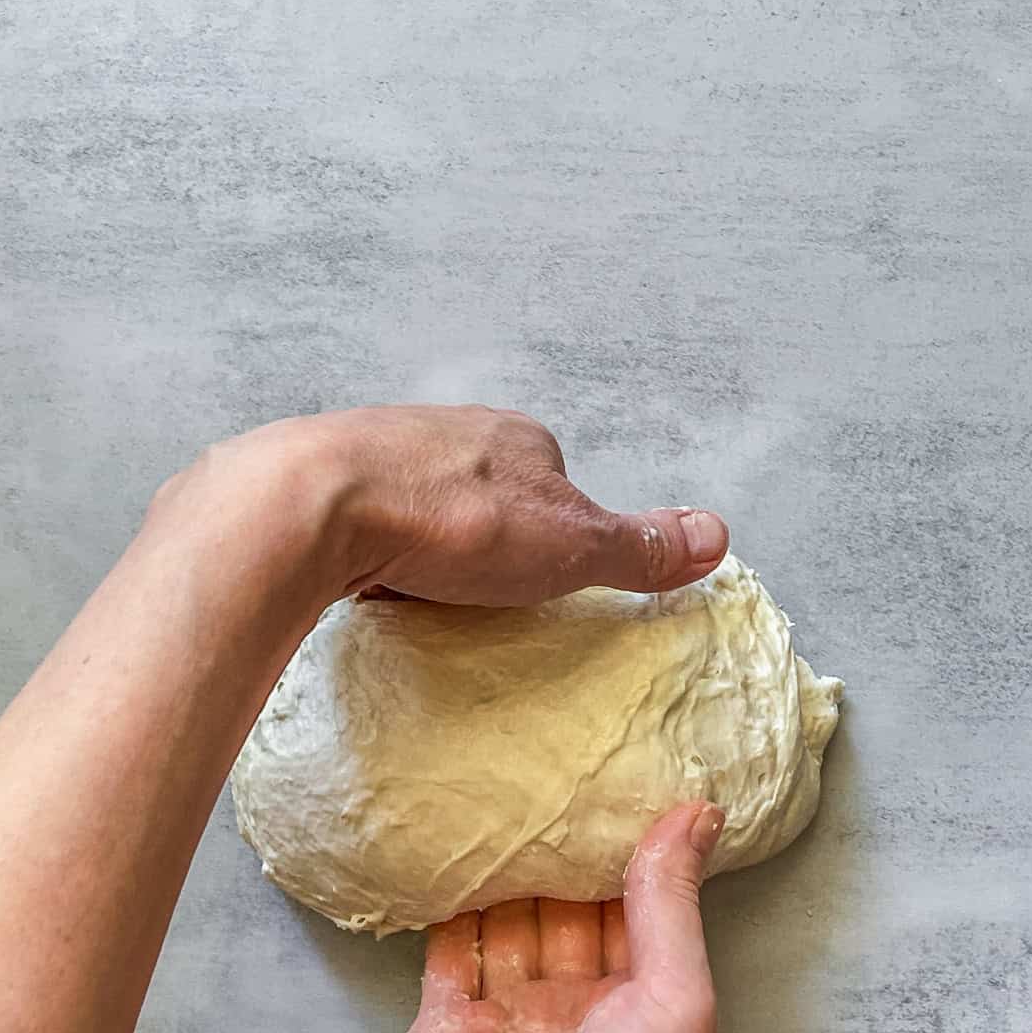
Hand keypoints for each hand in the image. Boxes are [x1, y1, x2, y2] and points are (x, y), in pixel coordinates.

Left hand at [152, 404, 728, 610]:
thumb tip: (717, 535)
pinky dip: (370, 550)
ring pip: (420, 503)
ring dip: (424, 544)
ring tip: (421, 595)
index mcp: (516, 439)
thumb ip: (638, 546)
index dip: (556, 540)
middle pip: (486, 492)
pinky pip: (361, 521)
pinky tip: (365, 583)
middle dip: (486, 541)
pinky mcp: (321, 482)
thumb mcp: (570, 545)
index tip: (544, 588)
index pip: (556, 486)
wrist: (314, 505)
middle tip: (481, 602)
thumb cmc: (449, 521)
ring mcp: (380, 450)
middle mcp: (449, 430)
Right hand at [398, 800, 724, 1032]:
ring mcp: (507, 1018)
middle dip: (559, 851)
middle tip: (549, 768)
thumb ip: (672, 902)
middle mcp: (575, 1009)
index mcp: (641, 1005)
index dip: (628, 851)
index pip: (634, 909)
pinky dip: (446, 906)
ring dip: (502, 869)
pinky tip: (445, 852)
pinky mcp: (444, 1030)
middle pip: (566, 909)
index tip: (620, 779)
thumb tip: (700, 811)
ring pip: (506, 922)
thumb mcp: (676, 999)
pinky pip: (446, 953)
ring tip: (496, 792)